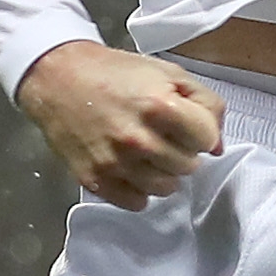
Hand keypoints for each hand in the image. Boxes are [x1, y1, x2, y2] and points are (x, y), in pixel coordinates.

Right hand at [15, 40, 226, 207]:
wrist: (57, 79)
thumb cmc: (114, 72)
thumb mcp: (167, 73)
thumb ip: (204, 104)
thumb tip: (217, 146)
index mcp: (159, 106)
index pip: (207, 139)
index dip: (200, 130)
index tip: (186, 124)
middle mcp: (139, 139)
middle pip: (189, 166)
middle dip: (182, 151)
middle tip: (163, 135)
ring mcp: (116, 163)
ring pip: (166, 188)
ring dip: (163, 172)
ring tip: (147, 151)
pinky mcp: (96, 180)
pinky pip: (137, 202)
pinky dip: (139, 189)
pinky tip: (131, 168)